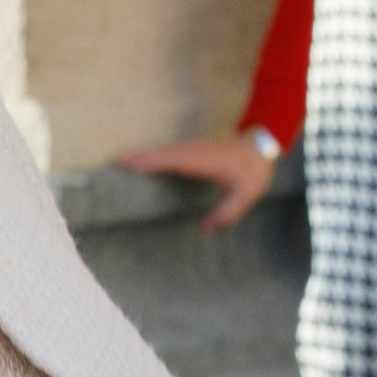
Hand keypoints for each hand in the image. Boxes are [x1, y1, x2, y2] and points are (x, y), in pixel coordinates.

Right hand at [115, 131, 279, 232]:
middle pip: (161, 153)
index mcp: (202, 162)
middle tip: (114, 163)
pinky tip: (144, 160)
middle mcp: (193, 152)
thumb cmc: (253, 171)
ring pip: (162, 150)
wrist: (262, 146)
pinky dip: (153, 154)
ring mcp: (192, 148)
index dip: (152, 162)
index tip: (132, 166)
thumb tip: (207, 231)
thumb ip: (227, 213)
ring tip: (121, 161)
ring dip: (142, 154)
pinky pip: (168, 152)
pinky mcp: (193, 149)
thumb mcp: (245, 195)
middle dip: (137, 157)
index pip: (172, 161)